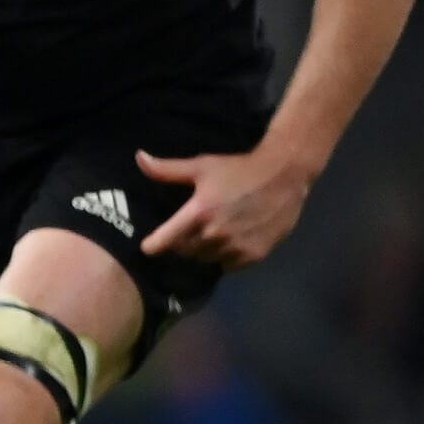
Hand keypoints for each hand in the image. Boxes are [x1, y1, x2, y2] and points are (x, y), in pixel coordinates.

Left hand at [137, 148, 315, 268]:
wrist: (285, 176)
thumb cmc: (239, 169)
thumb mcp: (201, 166)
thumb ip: (167, 169)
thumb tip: (138, 158)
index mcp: (199, 212)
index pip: (166, 240)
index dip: (153, 246)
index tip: (148, 247)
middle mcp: (216, 233)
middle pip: (185, 251)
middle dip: (181, 243)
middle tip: (188, 230)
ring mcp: (236, 246)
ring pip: (206, 259)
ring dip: (203, 251)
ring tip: (209, 235)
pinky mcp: (254, 254)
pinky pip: (229, 265)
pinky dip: (225, 258)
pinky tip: (228, 242)